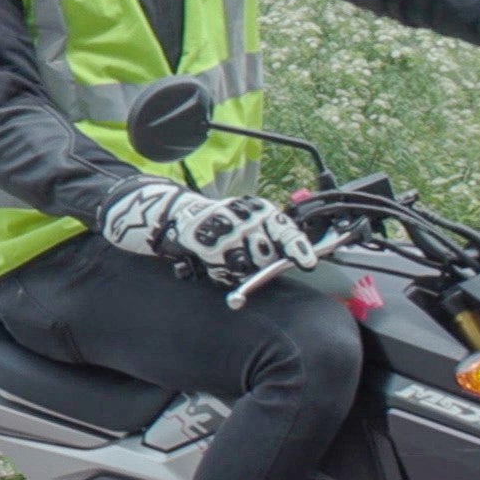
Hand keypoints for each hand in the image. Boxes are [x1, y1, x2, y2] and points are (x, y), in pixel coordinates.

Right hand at [99, 180, 317, 286]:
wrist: (173, 216)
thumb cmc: (215, 229)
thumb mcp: (245, 230)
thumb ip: (268, 245)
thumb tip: (296, 262)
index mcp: (259, 210)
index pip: (284, 228)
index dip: (297, 246)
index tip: (307, 262)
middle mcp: (245, 215)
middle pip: (265, 252)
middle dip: (258, 264)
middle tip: (240, 260)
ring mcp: (224, 226)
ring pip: (243, 263)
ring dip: (233, 268)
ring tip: (219, 258)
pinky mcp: (203, 238)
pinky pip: (219, 266)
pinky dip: (215, 269)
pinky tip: (205, 259)